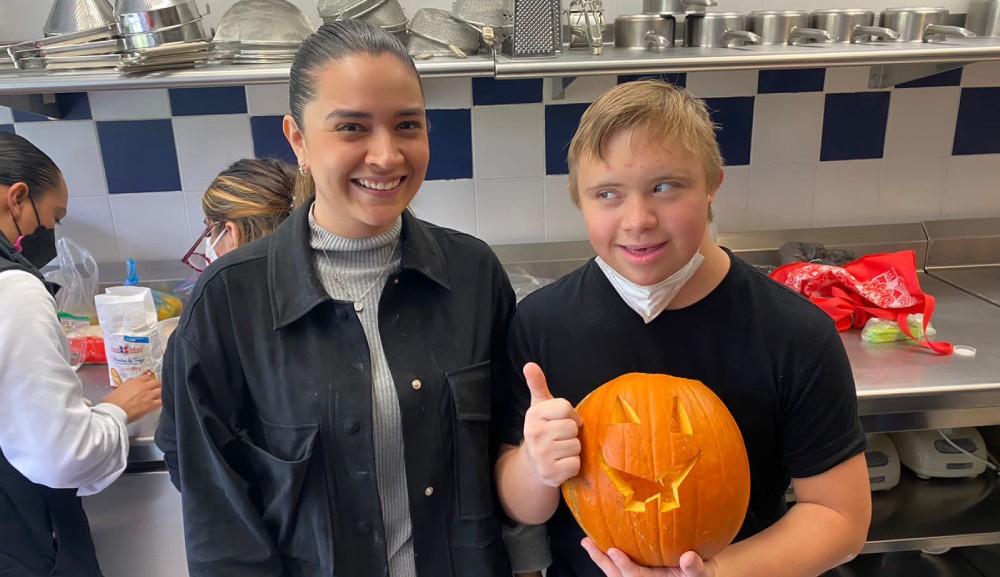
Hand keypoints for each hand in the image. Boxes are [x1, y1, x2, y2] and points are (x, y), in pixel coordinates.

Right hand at [103, 371, 161, 422]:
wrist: (114, 412)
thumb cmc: (112, 402)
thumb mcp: (118, 389)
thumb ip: (126, 386)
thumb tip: (128, 387)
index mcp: (134, 382)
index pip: (146, 376)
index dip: (148, 379)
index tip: (148, 382)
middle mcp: (143, 387)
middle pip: (156, 382)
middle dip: (157, 384)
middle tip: (157, 388)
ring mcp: (148, 396)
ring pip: (161, 390)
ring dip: (161, 392)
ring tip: (160, 395)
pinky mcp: (150, 405)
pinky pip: (161, 402)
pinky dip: (161, 401)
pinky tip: (160, 403)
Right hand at [521, 362, 581, 486]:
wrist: (533, 465)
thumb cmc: (543, 430)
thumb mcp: (539, 407)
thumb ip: (537, 385)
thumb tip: (529, 364)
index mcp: (533, 415)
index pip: (565, 408)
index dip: (569, 415)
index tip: (561, 419)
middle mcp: (534, 434)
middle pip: (572, 428)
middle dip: (571, 433)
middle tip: (560, 437)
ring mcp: (541, 455)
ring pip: (576, 446)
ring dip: (573, 449)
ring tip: (560, 450)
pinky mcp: (550, 473)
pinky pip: (575, 464)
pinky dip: (573, 465)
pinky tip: (561, 463)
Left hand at [581, 538, 716, 576]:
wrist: (701, 571)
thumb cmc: (699, 572)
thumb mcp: (701, 573)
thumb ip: (695, 568)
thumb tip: (689, 557)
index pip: (635, 576)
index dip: (624, 566)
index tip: (613, 551)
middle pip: (618, 575)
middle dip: (602, 561)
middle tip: (588, 544)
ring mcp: (641, 574)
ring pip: (615, 570)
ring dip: (600, 557)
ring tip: (587, 541)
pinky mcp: (640, 567)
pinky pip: (621, 562)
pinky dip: (608, 553)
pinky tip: (598, 539)